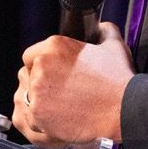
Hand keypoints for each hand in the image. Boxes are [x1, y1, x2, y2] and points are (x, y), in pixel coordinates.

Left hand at [12, 22, 132, 146]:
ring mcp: (37, 92)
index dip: (41, 67)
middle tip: (58, 94)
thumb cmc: (118, 80)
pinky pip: (26, 118)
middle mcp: (41, 66)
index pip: (31, 56)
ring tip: (58, 109)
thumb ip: (104, 32)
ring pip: (24, 98)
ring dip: (37, 103)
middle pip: (26, 76)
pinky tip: (53, 121)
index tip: (52, 77)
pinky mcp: (37, 115)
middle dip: (39, 85)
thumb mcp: (114, 46)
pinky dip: (37, 122)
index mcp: (54, 46)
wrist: (122, 110)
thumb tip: (102, 27)